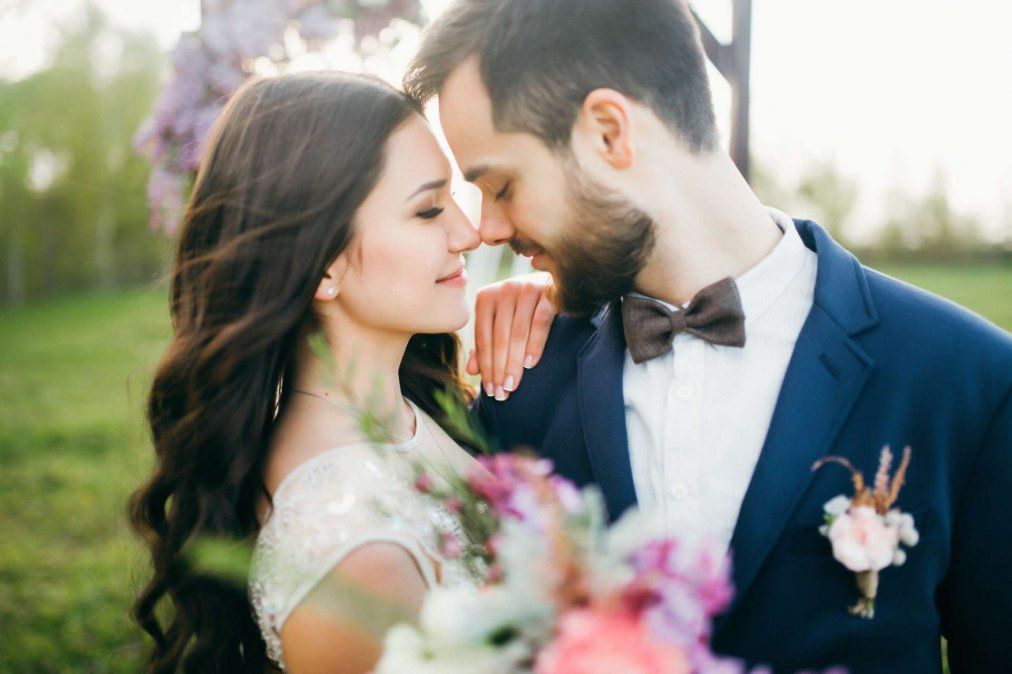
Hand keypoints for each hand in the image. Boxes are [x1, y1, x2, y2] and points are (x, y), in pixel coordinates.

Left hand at [467, 272, 556, 400]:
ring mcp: (526, 289)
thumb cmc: (523, 310)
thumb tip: (471, 370)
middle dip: (499, 369)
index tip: (490, 391)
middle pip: (499, 338)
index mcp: (486, 297)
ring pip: (517, 333)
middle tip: (501, 394)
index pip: (482, 338)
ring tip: (512, 385)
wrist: (558, 284)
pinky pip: (540, 322)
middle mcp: (504, 290)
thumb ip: (486, 344)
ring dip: (514, 363)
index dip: (485, 367)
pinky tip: (530, 364)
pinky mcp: (548, 292)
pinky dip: (534, 344)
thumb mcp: (501, 324)